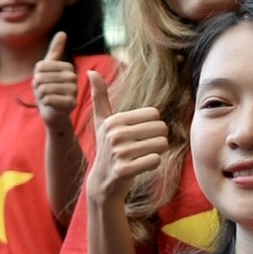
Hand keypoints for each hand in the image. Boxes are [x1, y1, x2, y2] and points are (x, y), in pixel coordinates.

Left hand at [33, 33, 76, 125]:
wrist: (52, 112)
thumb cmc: (48, 90)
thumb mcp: (47, 70)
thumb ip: (54, 52)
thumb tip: (62, 33)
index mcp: (67, 67)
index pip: (40, 67)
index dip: (36, 76)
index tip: (43, 82)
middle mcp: (73, 77)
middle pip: (41, 78)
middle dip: (38, 87)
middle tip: (45, 92)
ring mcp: (74, 91)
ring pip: (44, 89)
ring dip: (41, 96)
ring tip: (47, 98)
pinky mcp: (71, 104)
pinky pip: (49, 99)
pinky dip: (45, 103)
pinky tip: (50, 105)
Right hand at [84, 70, 167, 210]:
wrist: (103, 182)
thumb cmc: (107, 148)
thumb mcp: (102, 122)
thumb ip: (100, 97)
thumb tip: (91, 71)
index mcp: (114, 120)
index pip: (155, 114)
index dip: (152, 126)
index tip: (137, 135)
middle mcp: (115, 135)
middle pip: (161, 128)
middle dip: (157, 139)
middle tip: (142, 148)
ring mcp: (119, 153)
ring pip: (161, 145)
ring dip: (156, 152)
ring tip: (141, 157)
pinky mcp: (124, 170)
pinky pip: (155, 160)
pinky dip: (152, 164)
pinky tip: (139, 167)